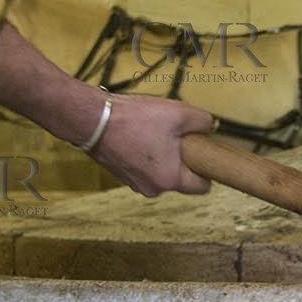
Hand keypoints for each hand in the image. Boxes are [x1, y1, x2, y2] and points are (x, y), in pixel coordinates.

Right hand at [88, 95, 214, 195]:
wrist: (91, 120)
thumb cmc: (134, 119)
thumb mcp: (179, 113)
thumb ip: (203, 122)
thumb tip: (210, 126)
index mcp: (170, 179)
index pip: (202, 187)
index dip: (206, 170)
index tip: (203, 154)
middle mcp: (152, 188)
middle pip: (180, 179)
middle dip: (182, 160)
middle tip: (176, 136)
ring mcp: (134, 183)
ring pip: (160, 173)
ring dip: (162, 157)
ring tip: (154, 133)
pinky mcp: (120, 175)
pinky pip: (143, 168)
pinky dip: (145, 156)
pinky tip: (139, 135)